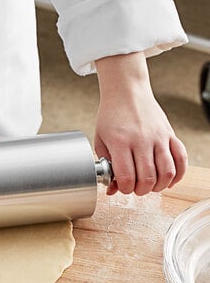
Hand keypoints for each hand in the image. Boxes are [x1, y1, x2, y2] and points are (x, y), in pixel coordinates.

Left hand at [94, 52, 186, 195]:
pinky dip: (178, 174)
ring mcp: (158, 137)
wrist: (126, 92)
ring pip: (167, 172)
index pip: (126, 176)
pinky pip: (181, 159)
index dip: (125, 188)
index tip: (122, 187)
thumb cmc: (111, 116)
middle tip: (136, 188)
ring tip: (151, 185)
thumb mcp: (100, 139)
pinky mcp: (170, 134)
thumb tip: (112, 189)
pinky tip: (169, 179)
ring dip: (159, 185)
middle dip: (141, 190)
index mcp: (120, 142)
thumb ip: (105, 164)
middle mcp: (141, 140)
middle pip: (148, 177)